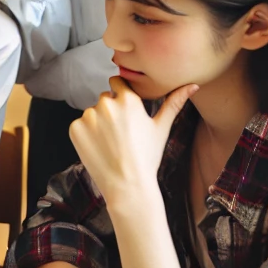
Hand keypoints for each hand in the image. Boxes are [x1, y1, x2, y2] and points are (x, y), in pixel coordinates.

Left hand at [68, 77, 197, 206]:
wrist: (127, 185)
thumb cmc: (147, 157)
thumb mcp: (161, 128)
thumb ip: (174, 102)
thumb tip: (193, 85)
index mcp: (128, 99)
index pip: (118, 82)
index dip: (122, 95)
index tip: (125, 110)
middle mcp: (106, 103)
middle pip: (105, 98)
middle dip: (111, 110)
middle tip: (121, 133)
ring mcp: (88, 116)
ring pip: (92, 112)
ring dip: (98, 122)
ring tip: (111, 143)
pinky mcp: (74, 128)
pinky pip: (80, 125)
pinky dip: (86, 134)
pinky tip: (99, 147)